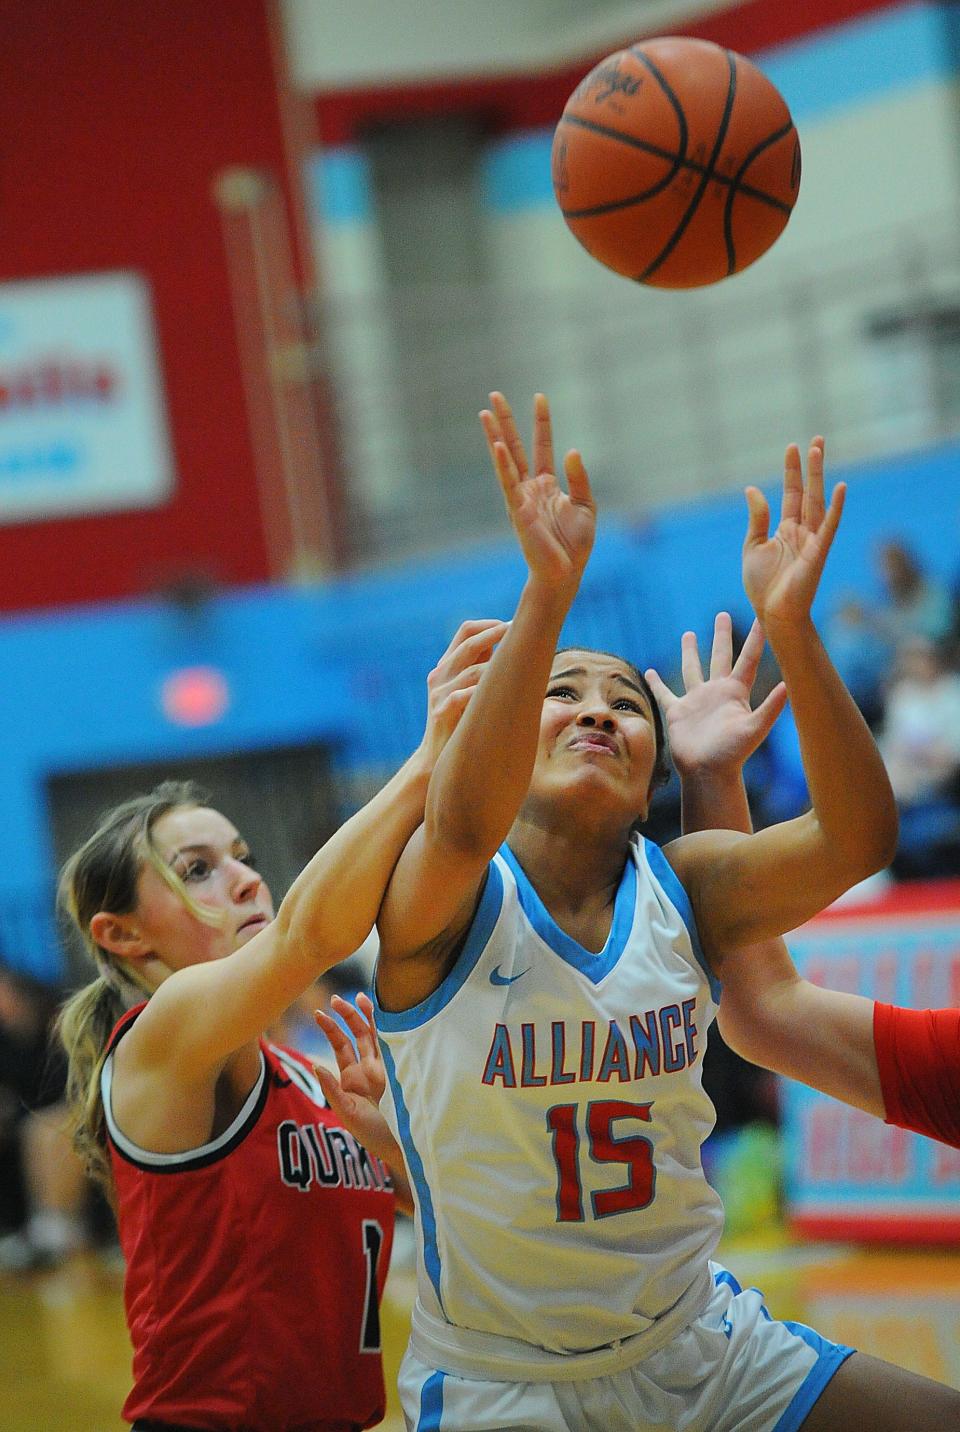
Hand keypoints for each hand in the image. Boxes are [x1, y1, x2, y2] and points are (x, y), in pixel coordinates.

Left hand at [313, 993, 395, 1160]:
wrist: (398, 1145)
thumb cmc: (370, 1133)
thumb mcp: (347, 1112)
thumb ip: (332, 1089)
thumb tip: (316, 1065)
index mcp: (353, 1076)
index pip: (341, 1044)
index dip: (330, 1028)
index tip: (318, 1013)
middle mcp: (368, 1068)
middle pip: (357, 1034)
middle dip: (347, 1015)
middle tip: (336, 999)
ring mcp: (385, 1067)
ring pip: (376, 1034)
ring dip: (367, 1016)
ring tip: (357, 997)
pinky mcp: (400, 1070)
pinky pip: (392, 1044)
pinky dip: (387, 1028)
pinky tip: (383, 1013)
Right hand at [419, 619, 507, 770]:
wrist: (436, 755)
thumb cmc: (460, 721)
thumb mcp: (468, 688)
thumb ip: (481, 666)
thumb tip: (508, 645)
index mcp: (447, 665)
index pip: (465, 631)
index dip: (489, 625)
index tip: (512, 627)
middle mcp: (440, 674)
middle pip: (468, 644)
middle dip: (496, 635)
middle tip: (519, 632)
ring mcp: (438, 693)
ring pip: (471, 671)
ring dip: (497, 668)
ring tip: (518, 668)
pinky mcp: (440, 712)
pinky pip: (463, 696)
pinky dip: (481, 693)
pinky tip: (500, 695)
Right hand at [480, 392, 595, 590]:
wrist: (565, 573)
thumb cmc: (575, 545)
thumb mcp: (586, 505)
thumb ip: (579, 478)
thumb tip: (572, 450)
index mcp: (546, 485)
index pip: (541, 446)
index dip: (541, 422)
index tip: (539, 397)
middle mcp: (529, 488)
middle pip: (515, 447)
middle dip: (505, 422)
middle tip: (494, 395)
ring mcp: (521, 498)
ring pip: (505, 461)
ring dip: (495, 437)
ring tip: (485, 413)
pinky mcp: (518, 511)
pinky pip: (508, 484)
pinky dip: (503, 465)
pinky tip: (497, 446)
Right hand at [645, 613, 786, 777]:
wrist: (707, 773)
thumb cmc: (733, 754)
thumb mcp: (755, 729)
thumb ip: (771, 707)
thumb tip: (788, 685)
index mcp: (736, 692)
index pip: (748, 659)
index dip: (755, 639)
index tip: (763, 618)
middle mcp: (717, 692)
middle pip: (720, 656)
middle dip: (721, 636)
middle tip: (722, 614)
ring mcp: (697, 701)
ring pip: (693, 669)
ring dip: (691, 652)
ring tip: (689, 634)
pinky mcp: (678, 712)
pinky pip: (665, 693)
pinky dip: (656, 683)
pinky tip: (649, 671)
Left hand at [743, 437, 844, 628]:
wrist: (772, 613)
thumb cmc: (763, 586)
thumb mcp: (753, 546)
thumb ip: (757, 518)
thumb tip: (752, 488)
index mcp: (786, 529)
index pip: (791, 493)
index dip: (792, 471)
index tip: (792, 447)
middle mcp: (802, 530)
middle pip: (808, 491)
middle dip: (812, 466)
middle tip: (816, 439)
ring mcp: (813, 540)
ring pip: (818, 502)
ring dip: (819, 476)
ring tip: (818, 450)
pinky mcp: (819, 552)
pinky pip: (829, 526)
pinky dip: (836, 508)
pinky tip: (840, 487)